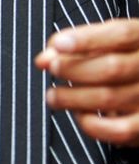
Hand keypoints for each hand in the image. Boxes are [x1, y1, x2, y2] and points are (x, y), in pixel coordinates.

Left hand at [35, 18, 138, 145]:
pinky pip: (119, 129)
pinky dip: (92, 124)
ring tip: (53, 96)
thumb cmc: (121, 57)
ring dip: (73, 97)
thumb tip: (42, 59)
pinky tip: (78, 115)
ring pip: (110, 97)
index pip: (120, 34)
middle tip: (52, 69)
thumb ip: (74, 44)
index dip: (87, 39)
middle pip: (112, 67)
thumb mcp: (104, 41)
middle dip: (75, 68)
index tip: (58, 44)